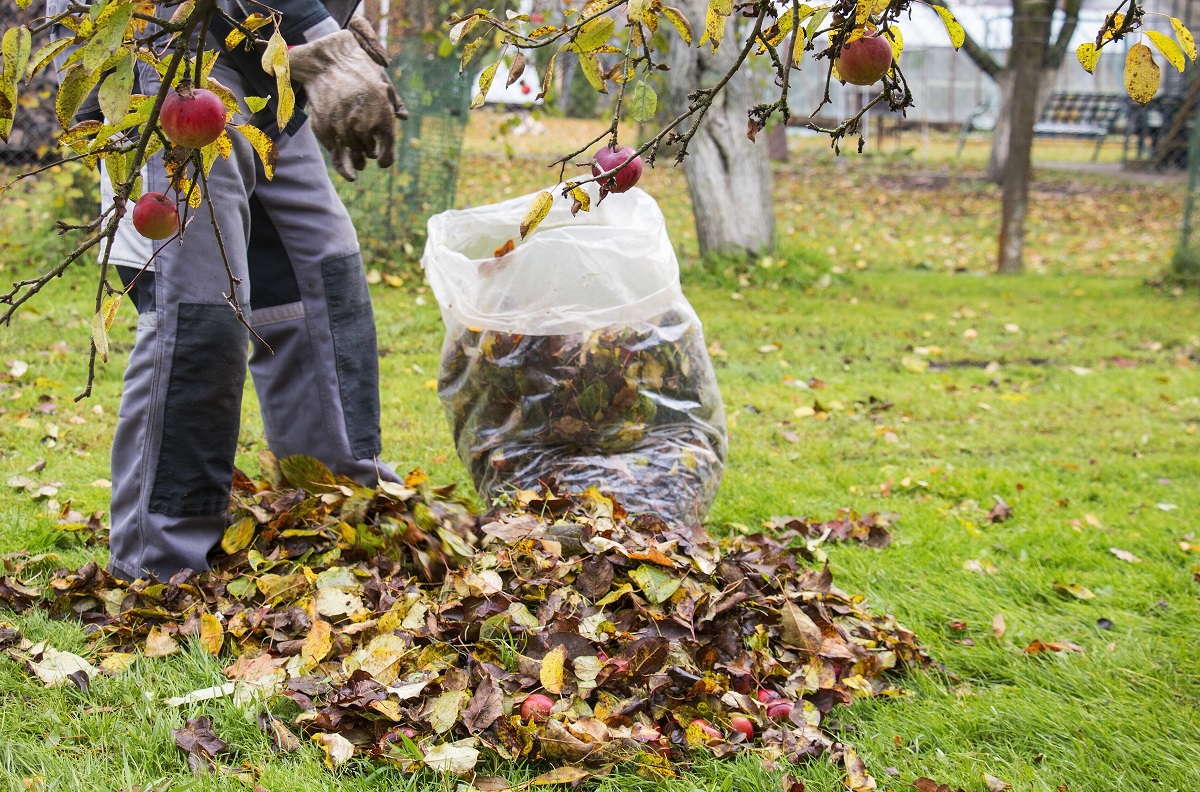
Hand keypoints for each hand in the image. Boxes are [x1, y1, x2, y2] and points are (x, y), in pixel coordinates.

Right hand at [288, 22, 406, 180]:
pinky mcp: (326, 130)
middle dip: (370, 151)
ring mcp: (344, 129)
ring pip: (353, 151)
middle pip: (369, 150)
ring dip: (356, 156)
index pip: (388, 146)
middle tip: (368, 152)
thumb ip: (395, 101)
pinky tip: (348, 169)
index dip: (387, 158)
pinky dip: (342, 164)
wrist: (327, 61)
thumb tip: (404, 117)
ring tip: (358, 159)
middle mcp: (365, 125)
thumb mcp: (383, 81)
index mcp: (383, 114)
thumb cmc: (359, 68)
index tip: (382, 163)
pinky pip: (336, 153)